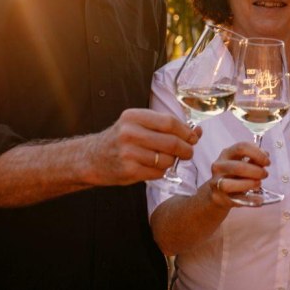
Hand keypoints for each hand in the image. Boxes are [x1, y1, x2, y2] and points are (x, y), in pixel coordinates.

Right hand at [86, 108, 200, 185]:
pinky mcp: (129, 171)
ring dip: (172, 161)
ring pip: (166, 159)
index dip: (186, 131)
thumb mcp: (138, 125)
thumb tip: (197, 132)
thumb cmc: (121, 140)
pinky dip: (161, 171)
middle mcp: (130, 133)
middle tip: (188, 152)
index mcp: (134, 116)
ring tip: (164, 159)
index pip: (169, 122)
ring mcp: (128, 153)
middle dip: (186, 149)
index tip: (193, 137)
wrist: (92, 158)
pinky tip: (153, 167)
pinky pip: (158, 172)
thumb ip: (166, 126)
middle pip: (171, 141)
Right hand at [205, 142, 269, 208]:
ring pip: (230, 184)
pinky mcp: (218, 198)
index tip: (267, 161)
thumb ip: (253, 158)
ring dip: (249, 184)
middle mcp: (219, 167)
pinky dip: (249, 199)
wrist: (218, 192)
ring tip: (258, 184)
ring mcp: (216, 183)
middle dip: (256, 171)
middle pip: (238, 167)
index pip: (242, 148)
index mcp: (227, 154)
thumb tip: (265, 155)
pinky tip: (258, 199)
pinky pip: (235, 199)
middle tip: (265, 174)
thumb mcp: (242, 162)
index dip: (257, 153)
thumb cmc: (234, 175)